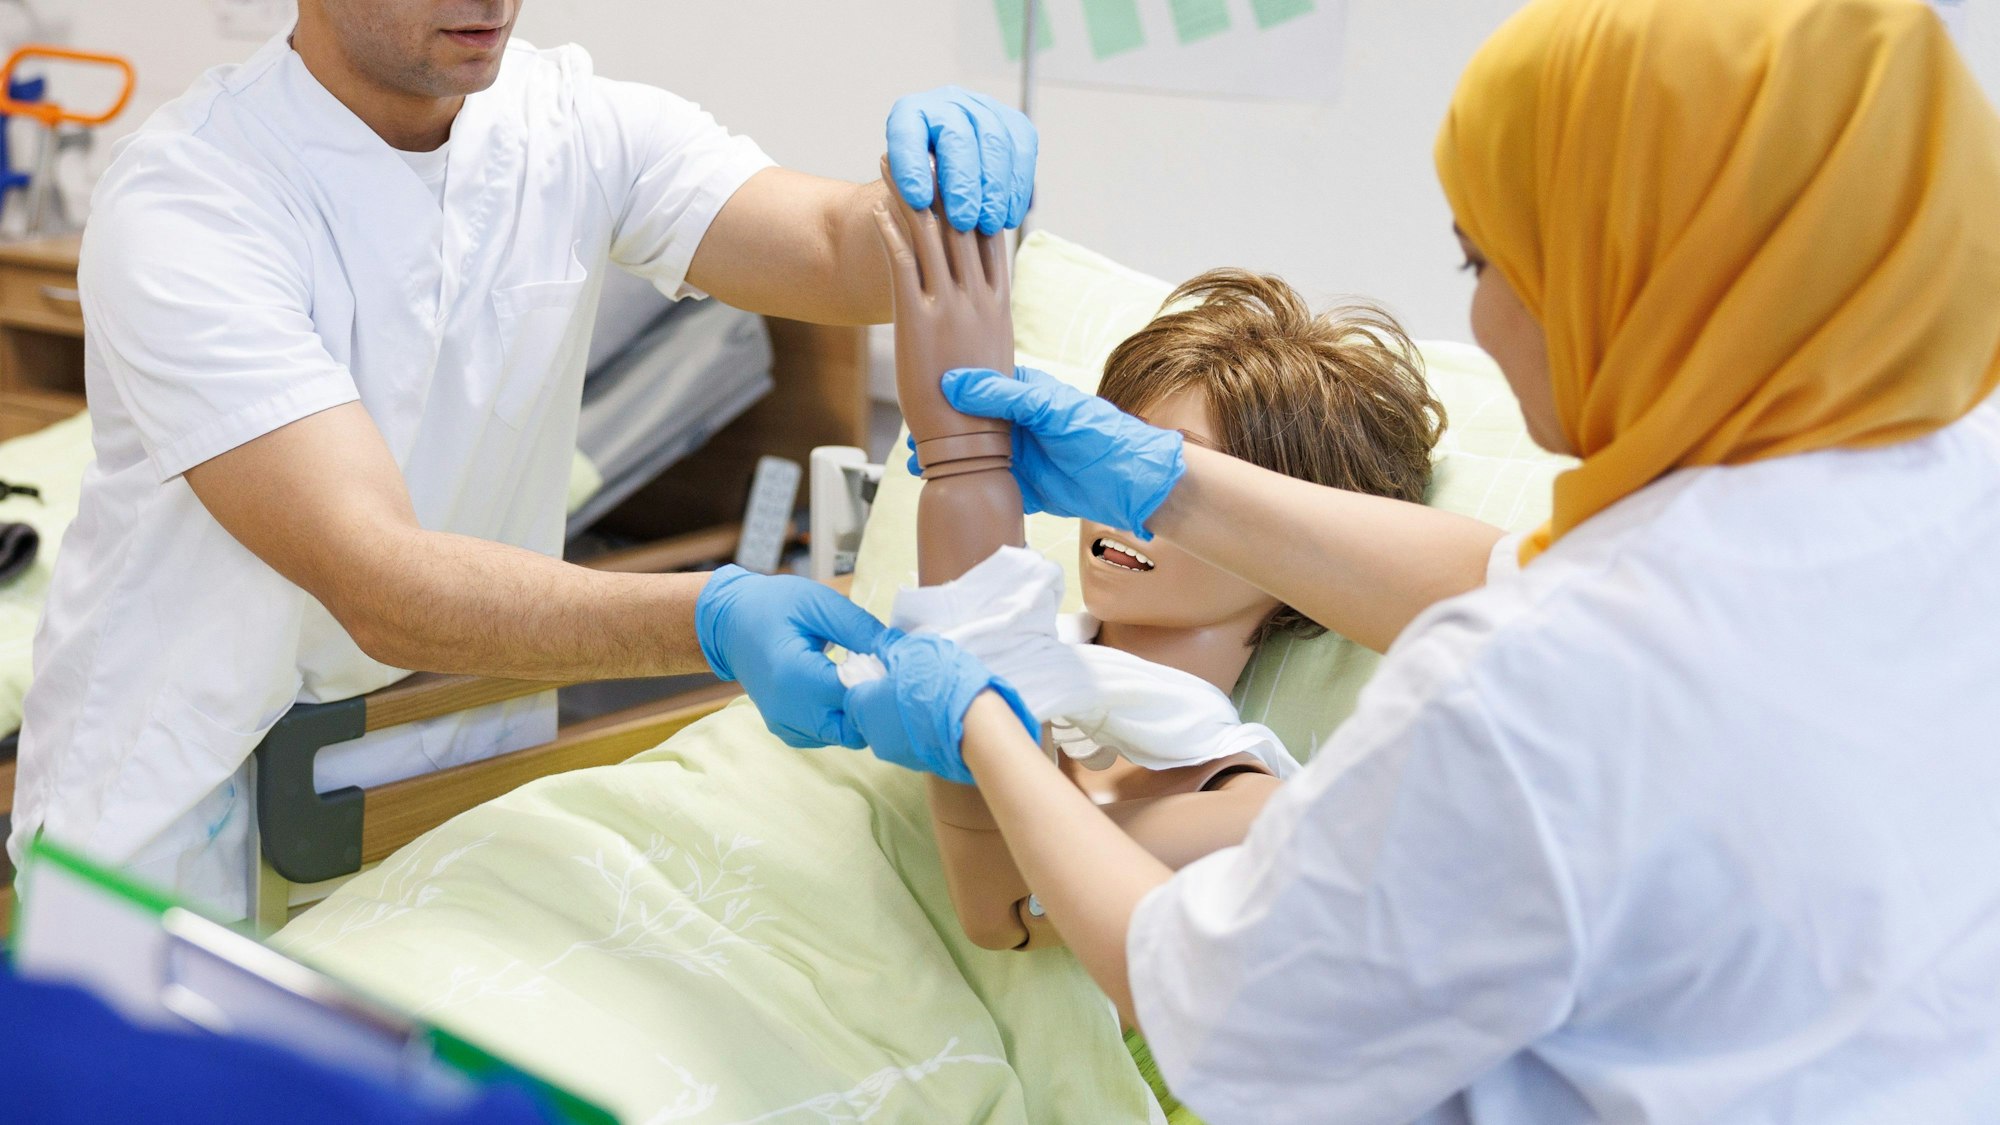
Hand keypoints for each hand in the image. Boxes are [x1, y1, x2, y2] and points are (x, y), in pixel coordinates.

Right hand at [695, 566, 887, 748]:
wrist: (729, 623)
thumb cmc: (774, 606)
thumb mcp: (819, 603)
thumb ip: (860, 628)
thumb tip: (899, 649)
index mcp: (794, 675)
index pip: (856, 697)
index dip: (881, 682)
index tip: (892, 661)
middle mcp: (787, 710)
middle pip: (853, 728)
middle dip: (873, 704)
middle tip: (877, 670)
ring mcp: (785, 724)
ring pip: (843, 736)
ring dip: (858, 712)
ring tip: (857, 676)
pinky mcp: (786, 730)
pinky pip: (827, 736)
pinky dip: (841, 718)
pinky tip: (840, 689)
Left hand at [845, 630, 1037, 783]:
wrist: (976, 729)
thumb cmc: (937, 684)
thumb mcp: (912, 649)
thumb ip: (890, 646)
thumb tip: (881, 645)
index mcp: (863, 708)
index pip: (852, 693)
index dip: (871, 679)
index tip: (891, 669)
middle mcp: (875, 737)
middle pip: (874, 713)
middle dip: (889, 699)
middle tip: (914, 681)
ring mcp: (899, 755)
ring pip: (896, 729)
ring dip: (908, 715)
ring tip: (934, 698)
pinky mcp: (923, 765)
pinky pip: (917, 742)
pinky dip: (925, 730)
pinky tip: (944, 716)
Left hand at [872, 159, 1016, 484]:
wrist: (973, 445)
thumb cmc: (984, 414)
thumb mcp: (994, 361)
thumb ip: (987, 329)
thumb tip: (981, 322)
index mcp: (998, 306)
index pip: (990, 238)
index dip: (975, 197)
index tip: (964, 167)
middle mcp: (978, 300)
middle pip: (960, 224)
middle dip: (942, 181)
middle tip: (927, 145)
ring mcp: (950, 308)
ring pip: (930, 236)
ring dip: (909, 194)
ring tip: (893, 162)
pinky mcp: (919, 322)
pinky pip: (903, 267)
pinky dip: (891, 234)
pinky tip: (880, 209)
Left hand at [885, 86, 1037, 234]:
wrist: (951, 169)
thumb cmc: (923, 183)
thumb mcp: (906, 187)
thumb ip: (910, 196)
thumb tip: (924, 210)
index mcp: (909, 114)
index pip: (907, 134)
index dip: (912, 166)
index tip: (918, 202)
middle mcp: (947, 102)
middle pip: (957, 137)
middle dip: (963, 184)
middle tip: (964, 222)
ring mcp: (984, 108)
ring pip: (995, 142)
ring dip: (995, 190)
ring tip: (990, 224)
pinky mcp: (1015, 123)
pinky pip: (1022, 153)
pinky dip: (1017, 189)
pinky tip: (1009, 216)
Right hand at [911, 366, 1187, 540]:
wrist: (1130, 484)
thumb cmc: (1098, 434)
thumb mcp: (1049, 408)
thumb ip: (1002, 396)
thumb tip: (953, 384)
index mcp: (1022, 395)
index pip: (976, 385)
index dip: (948, 390)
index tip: (918, 397)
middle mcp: (1016, 423)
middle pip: (967, 424)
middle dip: (938, 431)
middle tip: (912, 438)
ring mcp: (1017, 455)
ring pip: (970, 456)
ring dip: (945, 460)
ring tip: (916, 464)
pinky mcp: (1021, 486)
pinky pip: (984, 484)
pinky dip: (962, 485)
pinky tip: (940, 487)